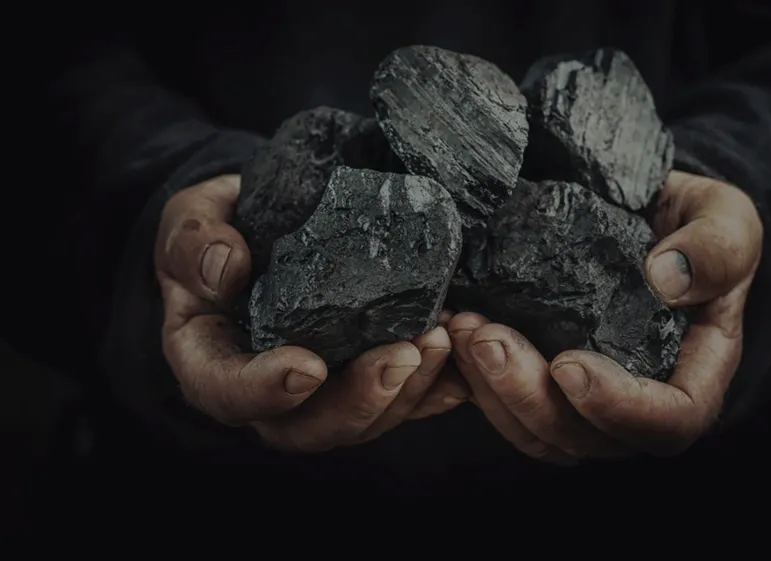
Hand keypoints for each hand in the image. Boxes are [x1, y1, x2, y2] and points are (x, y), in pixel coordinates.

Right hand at [156, 175, 465, 451]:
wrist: (260, 237)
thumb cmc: (218, 233)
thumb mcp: (189, 223)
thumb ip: (193, 243)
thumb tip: (225, 267)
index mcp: (212, 361)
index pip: (229, 392)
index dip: (266, 390)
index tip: (308, 367)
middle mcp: (268, 394)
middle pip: (311, 427)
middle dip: (362, 398)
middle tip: (405, 353)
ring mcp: (321, 395)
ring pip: (364, 421)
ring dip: (408, 391)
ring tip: (441, 339)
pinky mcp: (363, 381)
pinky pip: (402, 402)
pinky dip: (436, 389)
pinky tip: (464, 366)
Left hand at [449, 170, 762, 459]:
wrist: (648, 215)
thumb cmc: (698, 224)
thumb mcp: (726, 217)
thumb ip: (715, 247)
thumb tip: (667, 279)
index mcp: (695, 372)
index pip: (670, 420)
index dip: (619, 408)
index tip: (569, 364)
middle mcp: (640, 400)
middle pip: (589, 439)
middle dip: (530, 397)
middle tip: (488, 336)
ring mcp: (589, 400)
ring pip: (539, 432)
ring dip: (493, 392)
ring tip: (465, 328)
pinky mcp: (547, 383)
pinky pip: (509, 408)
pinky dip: (475, 380)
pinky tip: (455, 330)